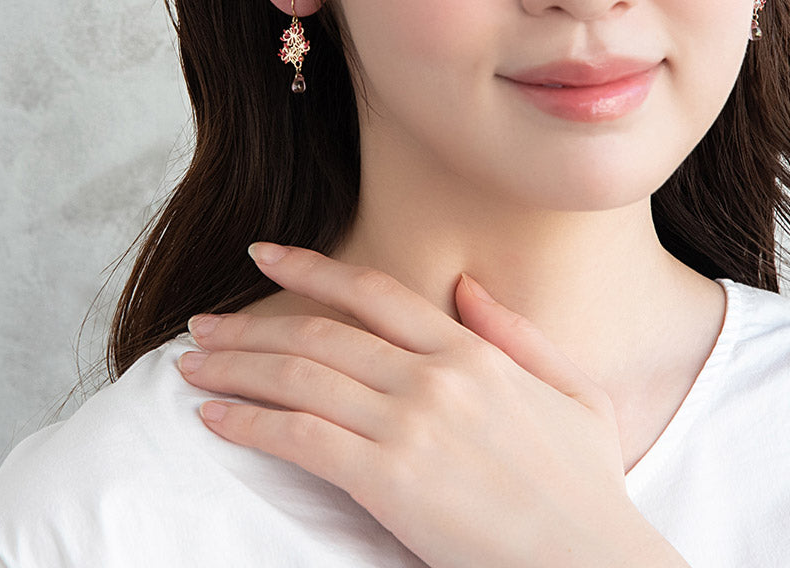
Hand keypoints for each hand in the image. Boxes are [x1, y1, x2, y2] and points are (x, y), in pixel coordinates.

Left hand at [177, 244, 688, 567]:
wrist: (597, 565)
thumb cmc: (587, 486)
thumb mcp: (573, 390)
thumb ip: (516, 331)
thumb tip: (466, 284)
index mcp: (471, 350)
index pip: (373, 290)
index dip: (311, 267)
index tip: (264, 252)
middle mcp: (433, 377)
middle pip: (320, 333)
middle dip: (252, 325)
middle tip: (204, 322)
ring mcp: (410, 426)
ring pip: (301, 378)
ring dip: (237, 367)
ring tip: (191, 363)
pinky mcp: (390, 482)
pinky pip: (302, 439)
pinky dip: (250, 423)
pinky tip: (215, 417)